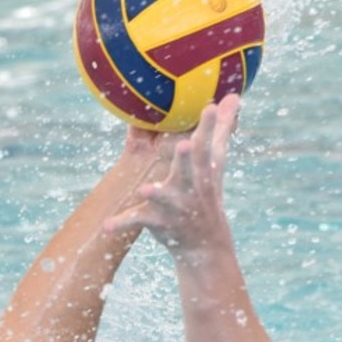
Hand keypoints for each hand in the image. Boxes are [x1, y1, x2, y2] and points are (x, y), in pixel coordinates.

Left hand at [104, 94, 240, 255]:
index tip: (211, 106)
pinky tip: (107, 225)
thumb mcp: (215, 164)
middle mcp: (191, 187)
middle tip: (184, 144)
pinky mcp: (158, 222)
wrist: (205, 244)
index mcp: (202, 171)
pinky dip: (123, 223)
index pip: (207, 146)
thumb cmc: (206, 193)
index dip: (210, 127)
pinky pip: (138, 220)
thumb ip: (221, 130)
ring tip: (145, 190)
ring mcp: (175, 206)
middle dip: (187, 159)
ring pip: (164, 197)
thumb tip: (234, 97)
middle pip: (189, 170)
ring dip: (156, 193)